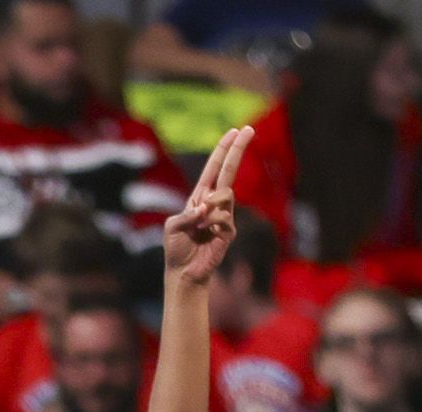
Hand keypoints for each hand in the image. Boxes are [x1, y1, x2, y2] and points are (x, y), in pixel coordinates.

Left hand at [163, 126, 250, 286]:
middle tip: (249, 128)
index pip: (214, 168)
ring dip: (210, 205)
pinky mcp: (229, 231)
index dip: (224, 150)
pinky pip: (223, 216)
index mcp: (200, 197)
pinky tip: (206, 234)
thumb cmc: (177, 249)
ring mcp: (224, 216)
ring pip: (226, 194)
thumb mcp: (173, 226)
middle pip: (229, 171)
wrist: (183, 273)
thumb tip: (206, 207)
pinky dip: (211, 223)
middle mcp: (214, 203)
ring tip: (200, 225)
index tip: (234, 131)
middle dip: (238, 149)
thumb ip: (187, 213)